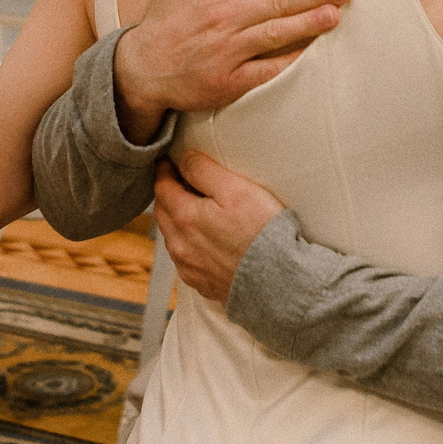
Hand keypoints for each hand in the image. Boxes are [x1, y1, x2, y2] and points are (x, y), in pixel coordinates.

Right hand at [110, 0, 347, 134]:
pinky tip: (312, 55)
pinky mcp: (229, 81)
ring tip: (334, 15)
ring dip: (307, 24)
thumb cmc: (163, 18)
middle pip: (276, 3)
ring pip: (274, 34)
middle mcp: (224, 18)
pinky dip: (288, 62)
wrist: (140, 67)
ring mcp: (227, 51)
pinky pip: (265, 70)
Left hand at [153, 150, 286, 307]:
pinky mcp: (201, 283)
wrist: (280, 281)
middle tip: (180, 181)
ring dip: (176, 221)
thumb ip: (204, 171)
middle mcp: (180, 245)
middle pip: (162, 213)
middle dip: (168, 194)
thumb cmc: (262, 233)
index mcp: (184, 218)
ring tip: (193, 210)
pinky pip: (185, 259)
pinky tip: (204, 241)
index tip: (169, 161)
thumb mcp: (236, 189)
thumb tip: (183, 159)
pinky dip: (188, 244)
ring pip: (172, 237)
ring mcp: (189, 267)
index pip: (162, 187)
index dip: (164, 171)